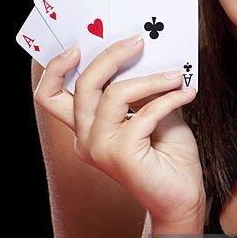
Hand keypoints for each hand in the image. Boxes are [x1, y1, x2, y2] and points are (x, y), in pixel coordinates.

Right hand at [33, 36, 204, 225]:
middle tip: (137, 42)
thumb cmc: (168, 156)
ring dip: (150, 79)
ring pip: (114, 94)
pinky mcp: (122, 156)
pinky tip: (186, 94)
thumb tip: (144, 54)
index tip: (76, 46)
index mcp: (85, 128)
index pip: (50, 96)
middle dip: (110, 56)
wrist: (183, 195)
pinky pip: (144, 113)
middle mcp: (85, 139)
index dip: (55, 68)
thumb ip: (141, 89)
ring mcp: (100, 149)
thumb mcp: (153, 112)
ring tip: (175, 76)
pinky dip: (168, 98)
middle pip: (82, 85)